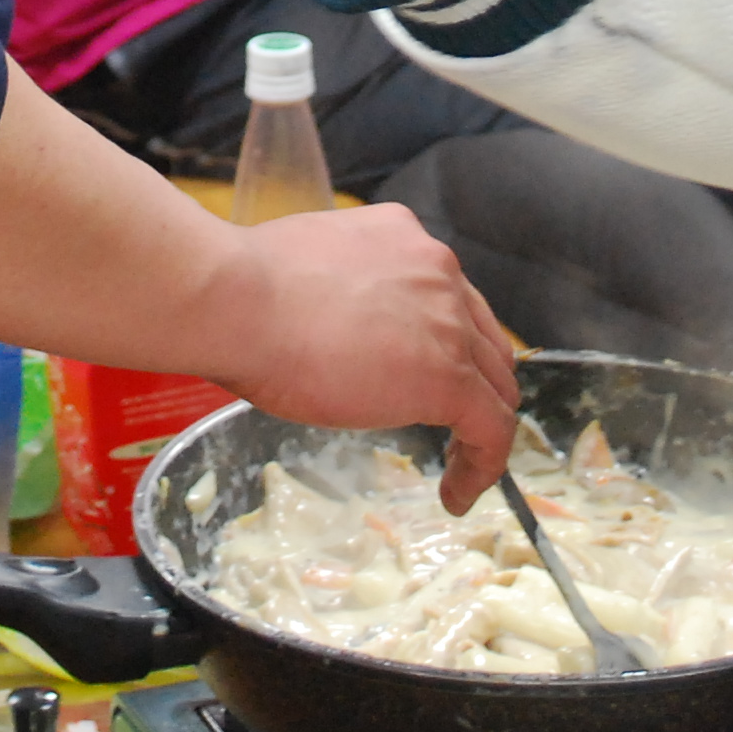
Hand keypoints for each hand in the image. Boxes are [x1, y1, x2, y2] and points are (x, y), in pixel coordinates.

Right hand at [199, 204, 518, 512]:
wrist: (238, 302)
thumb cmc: (244, 291)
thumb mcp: (309, 270)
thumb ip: (342, 292)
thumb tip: (328, 323)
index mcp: (403, 238)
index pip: (448, 297)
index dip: (448, 343)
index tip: (427, 373)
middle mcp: (436, 269)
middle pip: (482, 338)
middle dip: (475, 383)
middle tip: (454, 423)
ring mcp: (447, 321)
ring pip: (494, 383)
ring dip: (480, 425)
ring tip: (460, 464)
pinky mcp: (447, 376)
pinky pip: (490, 429)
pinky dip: (482, 465)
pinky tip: (456, 494)